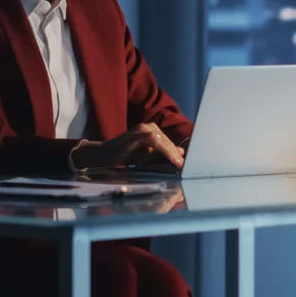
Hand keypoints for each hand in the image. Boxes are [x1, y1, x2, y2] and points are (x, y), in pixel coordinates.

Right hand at [70, 122, 185, 170]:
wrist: (101, 156)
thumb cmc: (124, 157)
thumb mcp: (147, 158)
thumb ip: (163, 156)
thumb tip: (181, 155)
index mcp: (154, 132)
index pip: (172, 144)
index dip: (182, 155)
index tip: (194, 165)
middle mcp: (150, 128)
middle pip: (171, 143)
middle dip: (180, 156)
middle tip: (191, 169)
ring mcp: (143, 129)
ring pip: (165, 142)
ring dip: (175, 155)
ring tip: (183, 167)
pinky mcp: (137, 134)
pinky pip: (156, 141)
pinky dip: (166, 151)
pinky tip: (174, 161)